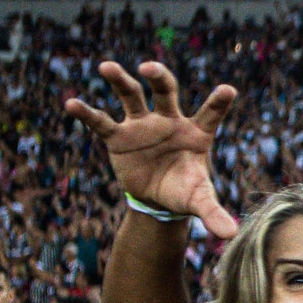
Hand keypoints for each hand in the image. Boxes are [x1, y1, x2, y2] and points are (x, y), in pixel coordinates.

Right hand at [65, 60, 239, 238]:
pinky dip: (87, 113)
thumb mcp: (199, 201)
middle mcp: (169, 121)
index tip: (229, 90)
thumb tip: (231, 235)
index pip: (210, 114)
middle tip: (149, 68)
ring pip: (132, 96)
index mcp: (196, 133)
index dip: (219, 102)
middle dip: (159, 77)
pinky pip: (102, 122)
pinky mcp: (119, 137)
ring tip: (107, 66)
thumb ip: (214, 213)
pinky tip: (71, 104)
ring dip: (120, 80)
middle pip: (165, 91)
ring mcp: (143, 125)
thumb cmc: (185, 192)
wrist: (159, 199)